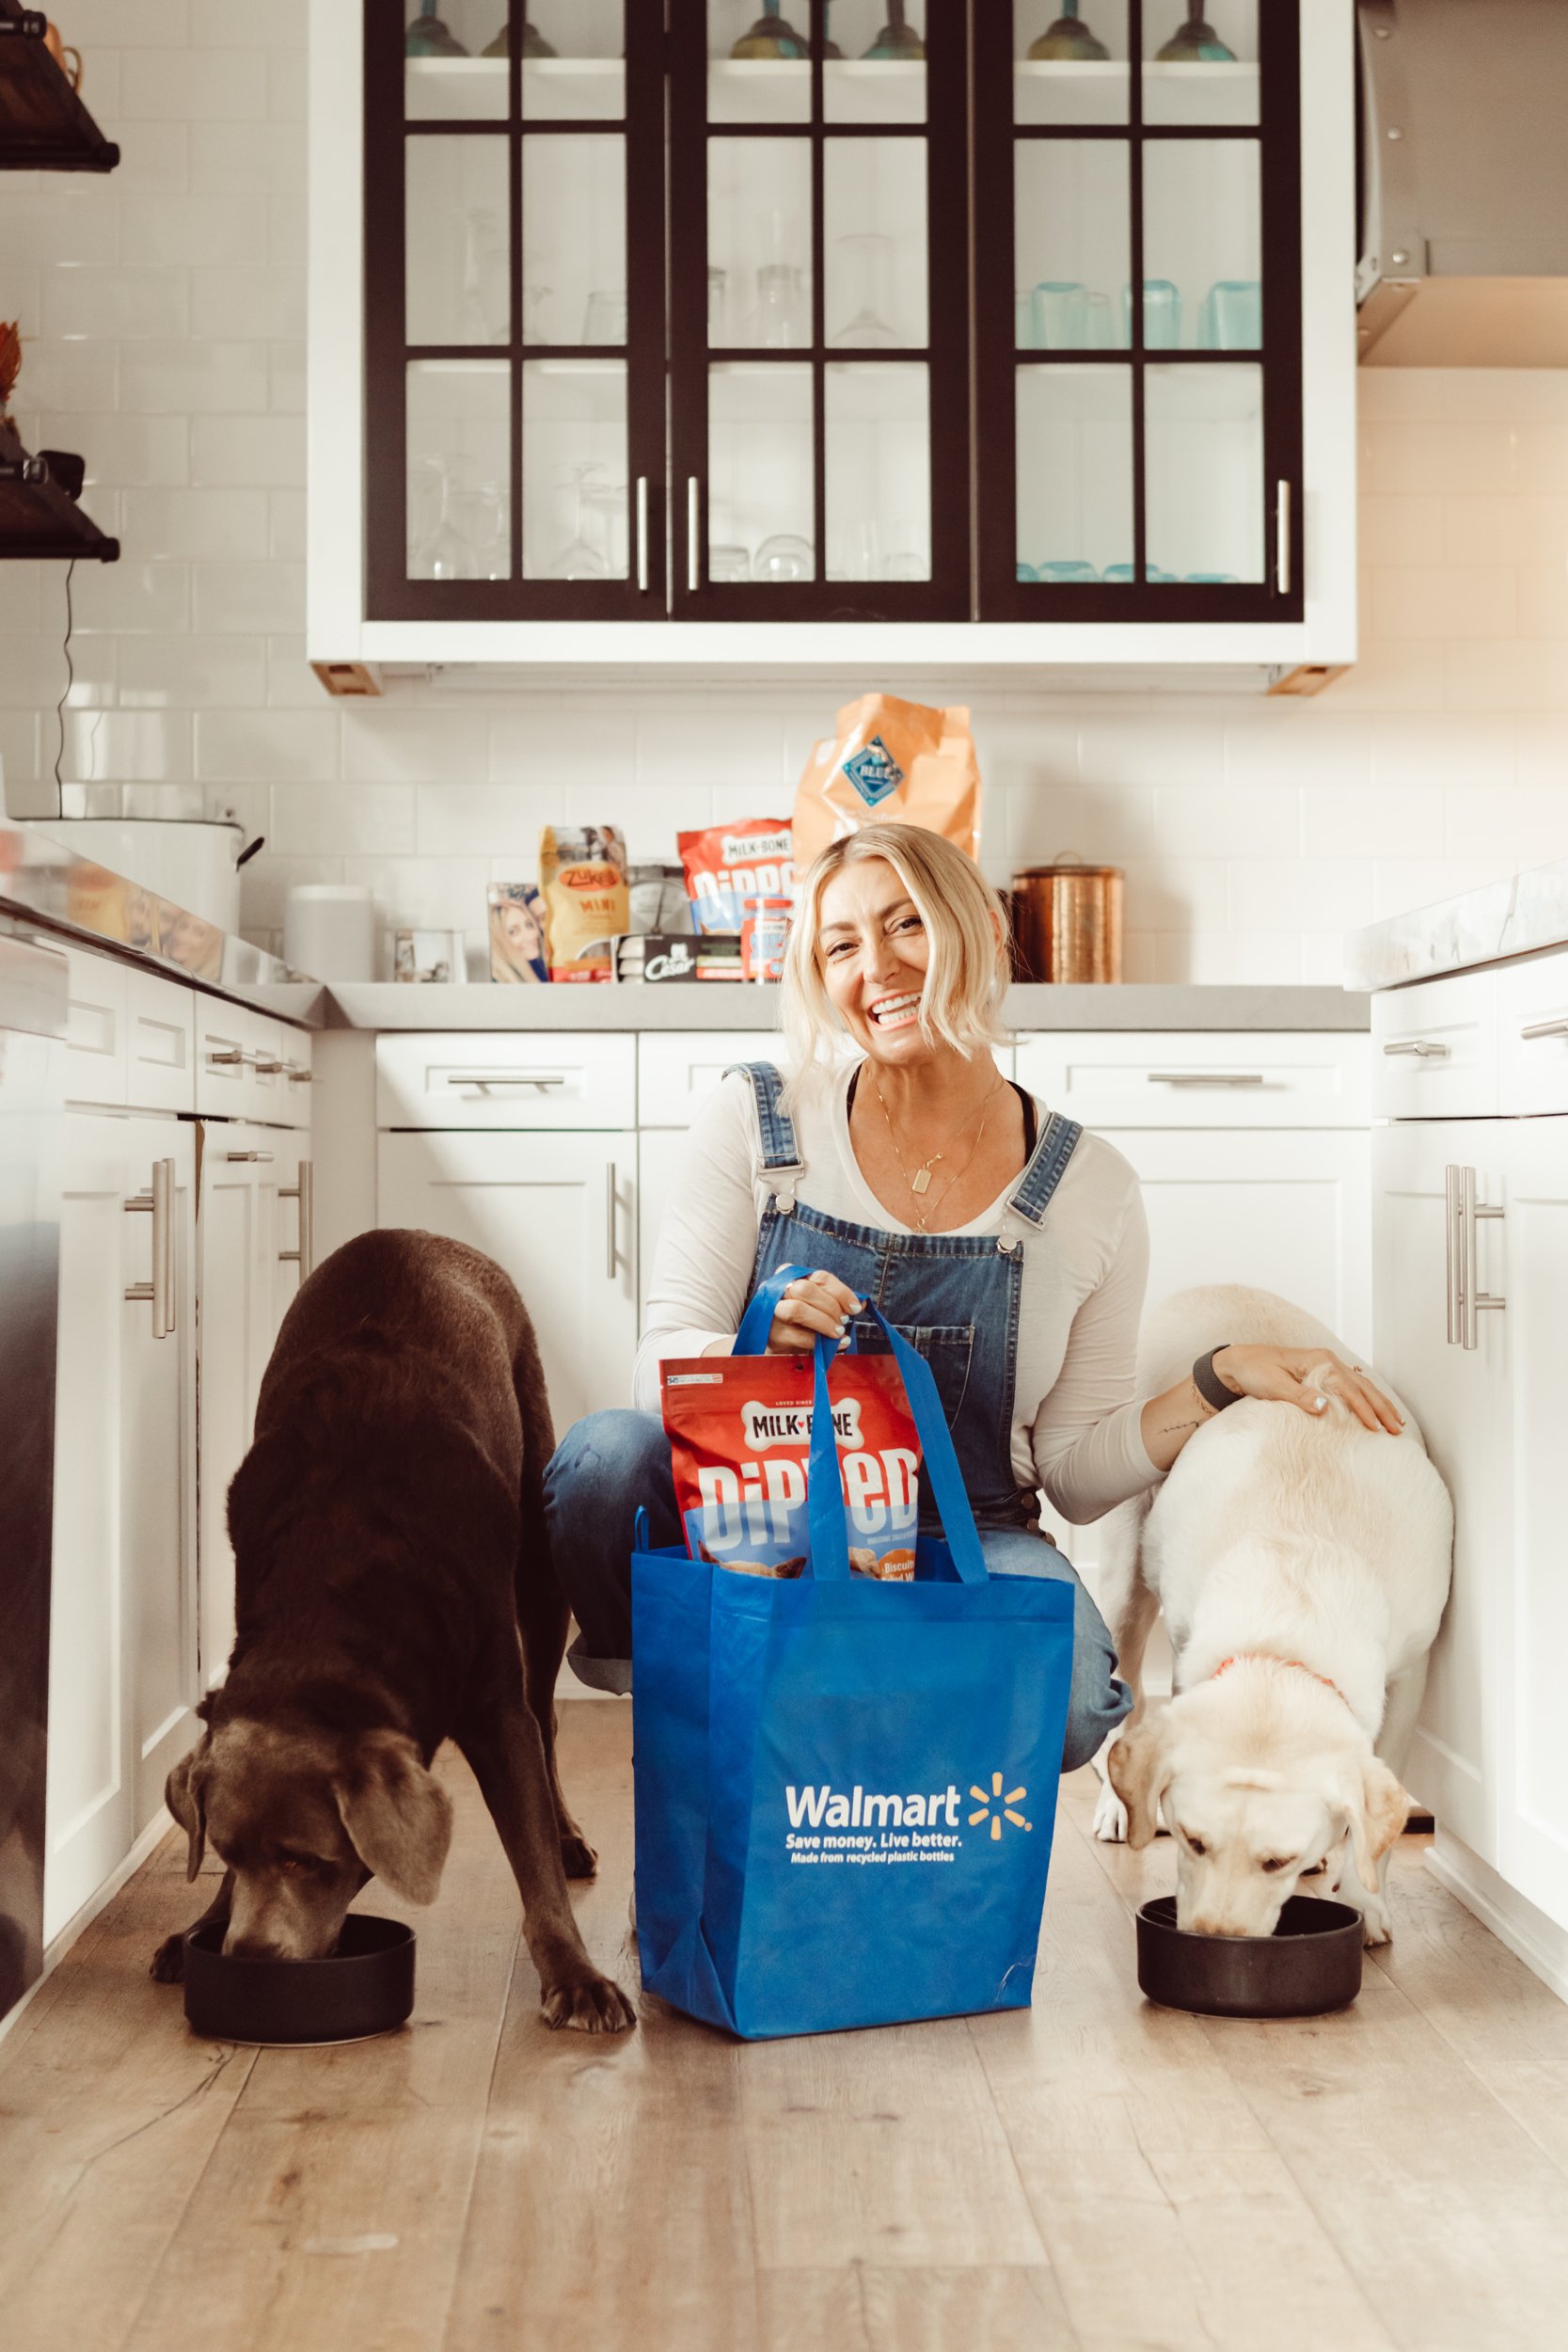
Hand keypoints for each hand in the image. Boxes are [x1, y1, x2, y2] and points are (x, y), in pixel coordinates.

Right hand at [765, 1270, 864, 1354]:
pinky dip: (819, 1341)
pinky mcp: (772, 1334)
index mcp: (792, 1276)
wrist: (781, 1346)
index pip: (819, 1277)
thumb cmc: (802, 1322)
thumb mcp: (819, 1307)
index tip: (855, 1308)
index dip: (840, 1292)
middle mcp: (778, 1289)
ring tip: (838, 1332)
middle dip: (831, 1306)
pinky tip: (836, 1345)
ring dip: (824, 1321)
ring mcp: (772, 1311)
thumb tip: (861, 1302)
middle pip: (805, 1289)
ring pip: (797, 1309)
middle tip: (844, 1320)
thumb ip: (837, 1302)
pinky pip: (797, 1335)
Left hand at [1211, 1345, 1404, 1434]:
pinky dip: (1368, 1398)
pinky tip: (1378, 1408)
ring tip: (1397, 1421)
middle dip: (1382, 1408)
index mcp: (1320, 1361)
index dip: (1365, 1409)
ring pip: (1362, 1385)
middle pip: (1363, 1386)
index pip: (1349, 1389)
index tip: (1377, 1428)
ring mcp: (1328, 1365)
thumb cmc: (1255, 1372)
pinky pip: (1353, 1386)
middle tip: (1397, 1429)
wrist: (1240, 1361)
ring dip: (1380, 1403)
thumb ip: (1300, 1396)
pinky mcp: (1324, 1372)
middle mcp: (1328, 1360)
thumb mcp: (1274, 1385)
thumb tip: (1326, 1406)